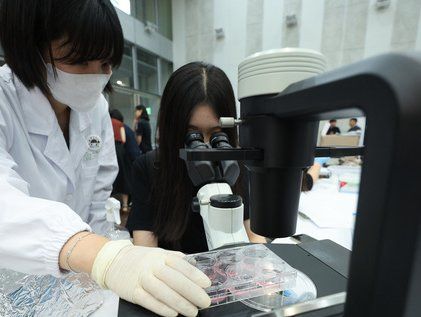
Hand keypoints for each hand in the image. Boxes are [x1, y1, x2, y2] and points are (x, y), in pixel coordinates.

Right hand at [91, 240, 210, 316]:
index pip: (181, 265)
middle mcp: (152, 266)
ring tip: (193, 312)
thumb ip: (176, 259)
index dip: (195, 275)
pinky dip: (162, 308)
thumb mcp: (158, 253)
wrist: (113, 261)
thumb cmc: (140, 258)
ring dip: (180, 304)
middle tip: (205, 302)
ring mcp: (142, 279)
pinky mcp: (133, 292)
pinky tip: (174, 314)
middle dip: (192, 292)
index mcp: (161, 256)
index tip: (207, 284)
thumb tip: (194, 264)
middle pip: (175, 280)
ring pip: (164, 292)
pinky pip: (149, 301)